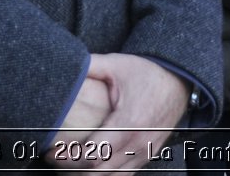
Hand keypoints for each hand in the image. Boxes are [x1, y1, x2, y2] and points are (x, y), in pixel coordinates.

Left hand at [47, 54, 188, 169]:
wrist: (179, 81)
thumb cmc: (148, 73)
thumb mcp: (117, 64)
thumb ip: (90, 66)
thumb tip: (65, 65)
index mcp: (129, 122)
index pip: (93, 154)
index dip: (68, 158)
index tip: (51, 152)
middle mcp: (138, 142)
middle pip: (98, 172)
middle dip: (72, 169)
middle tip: (55, 159)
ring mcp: (144, 152)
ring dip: (87, 174)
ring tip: (68, 164)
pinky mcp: (147, 156)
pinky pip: (123, 175)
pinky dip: (104, 174)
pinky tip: (90, 167)